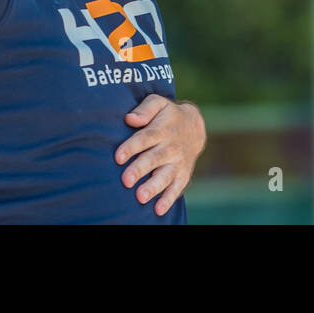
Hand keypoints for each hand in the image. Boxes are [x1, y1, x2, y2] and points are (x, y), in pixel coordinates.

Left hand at [115, 95, 206, 215]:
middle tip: (126, 181)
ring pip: (165, 176)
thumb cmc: (168, 114)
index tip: (118, 157)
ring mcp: (178, 162)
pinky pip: (177, 188)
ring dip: (153, 187)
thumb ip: (145, 109)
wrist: (195, 126)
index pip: (145, 138)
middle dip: (140, 170)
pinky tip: (158, 209)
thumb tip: (130, 119)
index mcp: (162, 129)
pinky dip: (168, 199)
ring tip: (140, 197)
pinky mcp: (183, 174)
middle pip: (153, 159)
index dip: (131, 147)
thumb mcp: (159, 103)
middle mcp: (170, 147)